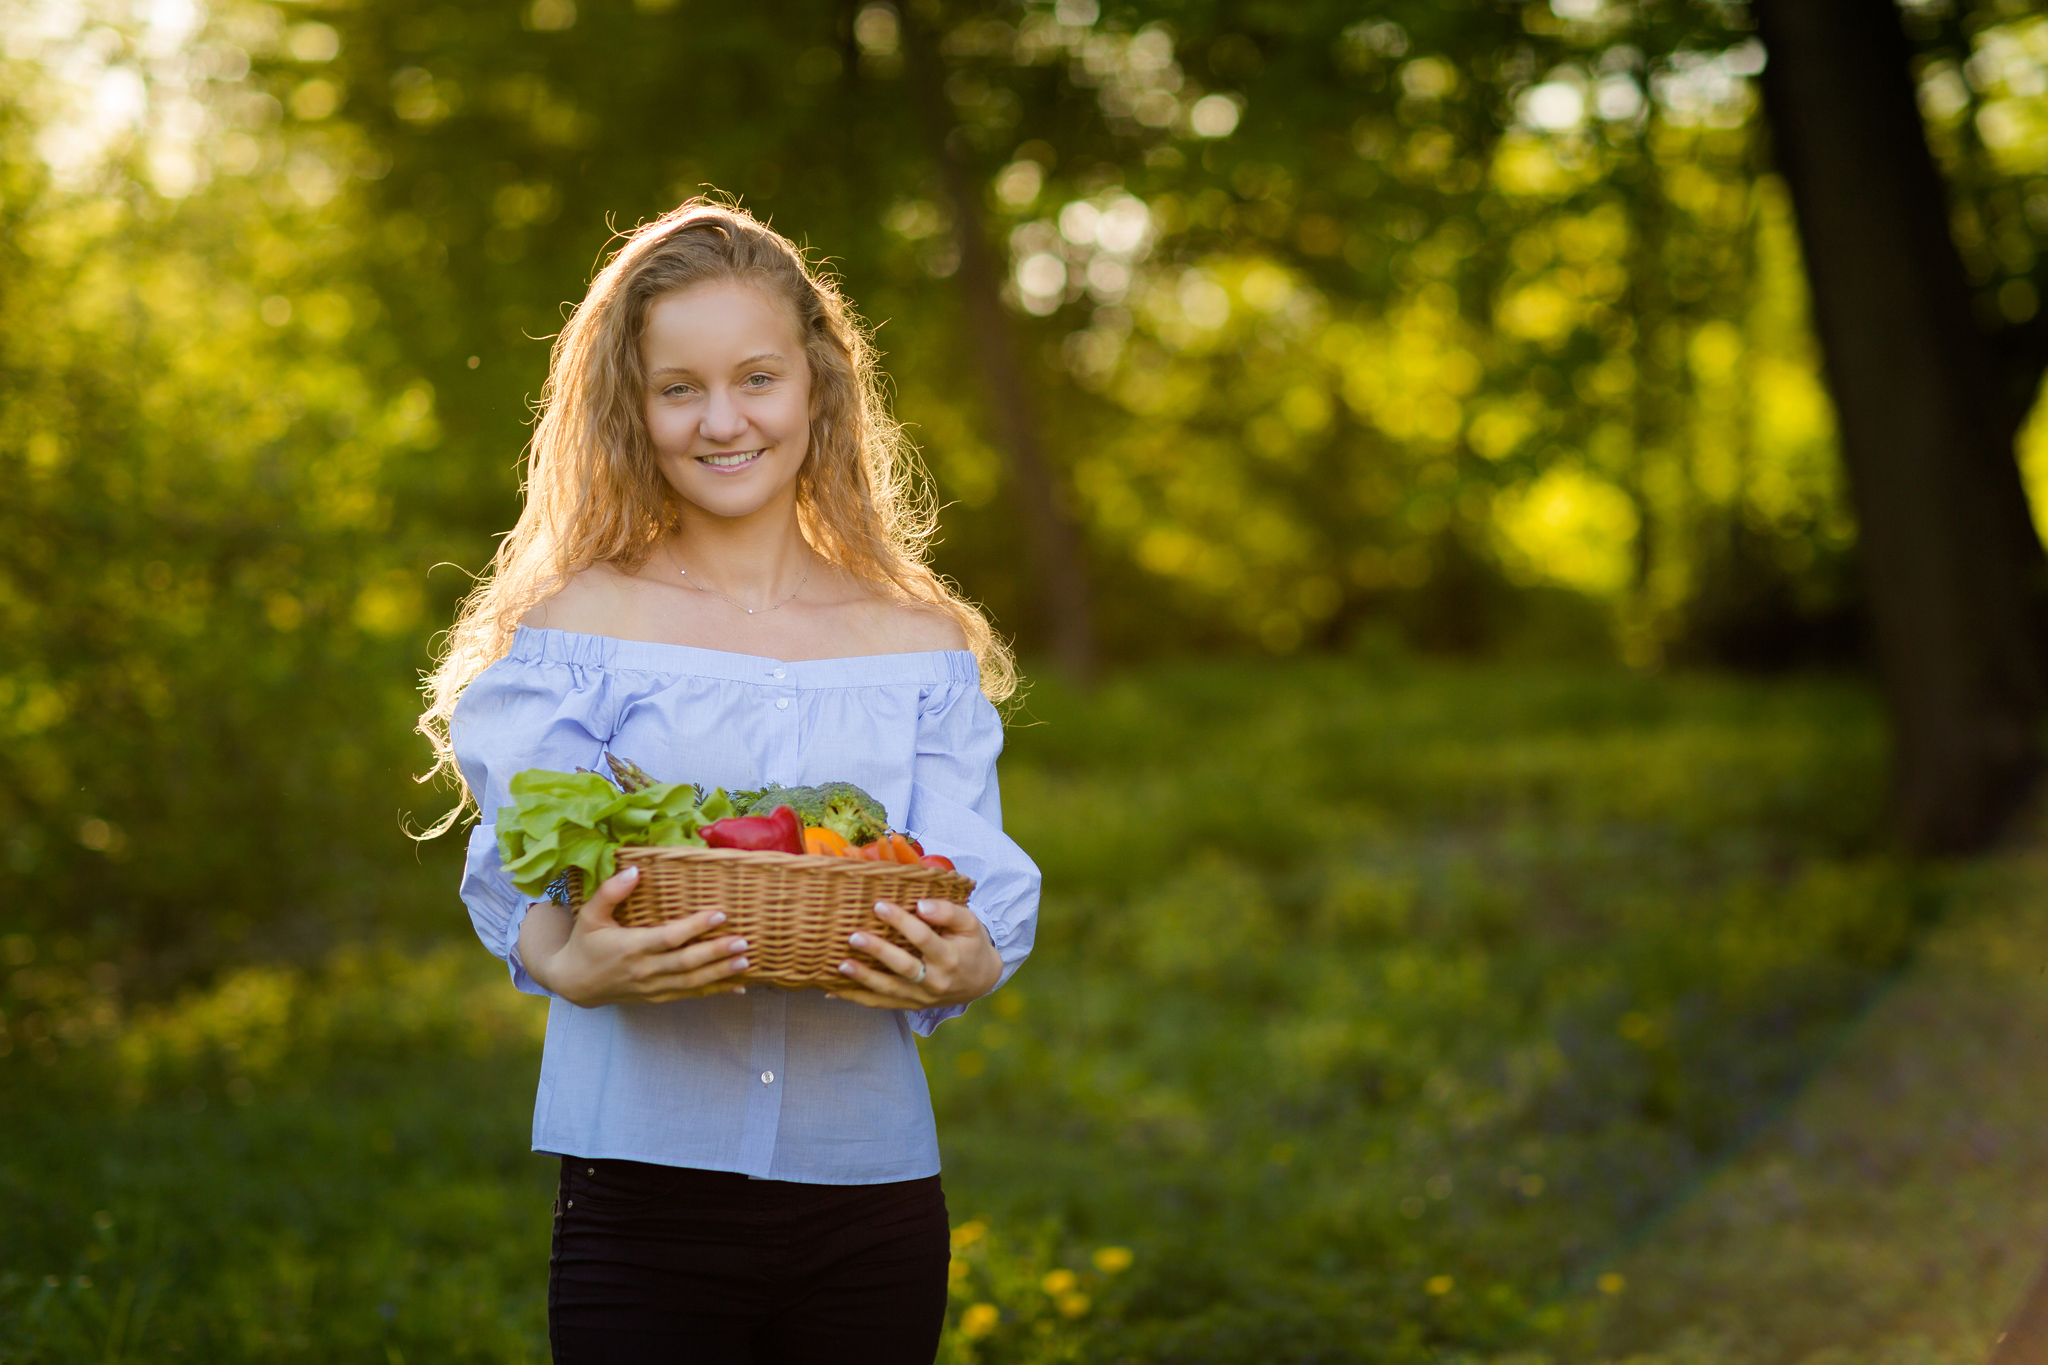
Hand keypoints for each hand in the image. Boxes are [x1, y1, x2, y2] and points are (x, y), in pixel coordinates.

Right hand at [519, 865, 751, 1006]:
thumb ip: (610, 892)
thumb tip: (634, 869)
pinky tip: (738, 987)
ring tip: (745, 962)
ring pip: (691, 982)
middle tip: (742, 941)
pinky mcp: (657, 997)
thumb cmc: (585, 943)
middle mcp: (644, 970)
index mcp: (631, 947)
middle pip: (686, 963)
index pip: (668, 938)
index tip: (720, 915)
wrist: (574, 984)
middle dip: (716, 953)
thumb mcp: (590, 915)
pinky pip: (689, 995)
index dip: (695, 927)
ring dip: (720, 973)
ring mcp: (652, 987)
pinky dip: (714, 991)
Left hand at [830, 899, 1001, 1009]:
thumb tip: (921, 905)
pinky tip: (832, 991)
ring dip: (863, 979)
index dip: (902, 921)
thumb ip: (948, 912)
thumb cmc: (971, 945)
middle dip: (878, 952)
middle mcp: (934, 982)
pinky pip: (879, 1004)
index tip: (879, 905)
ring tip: (840, 965)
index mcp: (950, 958)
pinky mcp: (908, 1005)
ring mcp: (920, 997)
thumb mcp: (970, 924)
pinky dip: (856, 998)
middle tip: (854, 936)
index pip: (923, 939)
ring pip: (888, 990)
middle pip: (903, 967)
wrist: (980, 981)